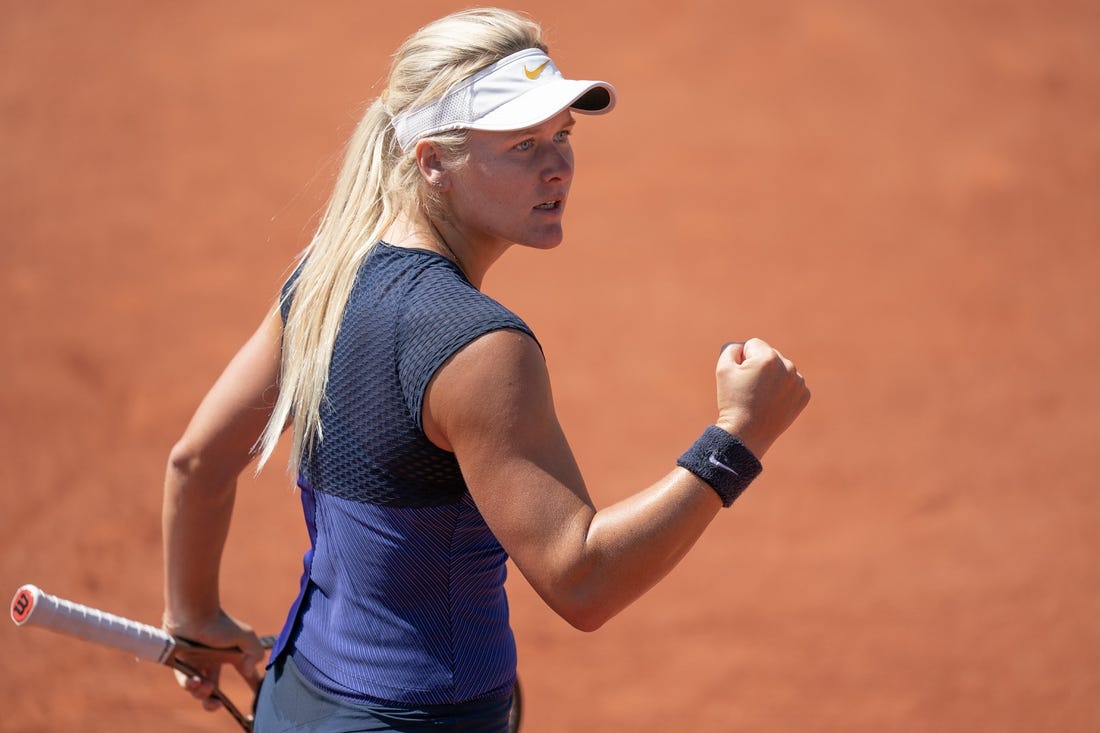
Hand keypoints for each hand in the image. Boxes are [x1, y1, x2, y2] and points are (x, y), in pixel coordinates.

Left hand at [163, 609, 265, 711]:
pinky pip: (184, 682)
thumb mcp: (246, 637)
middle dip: (214, 703)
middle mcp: (214, 662)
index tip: (258, 695)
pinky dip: (190, 686)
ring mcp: (197, 664)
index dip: (253, 685)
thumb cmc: (221, 623)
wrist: (195, 614)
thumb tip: (249, 671)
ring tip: (205, 686)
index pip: (246, 674)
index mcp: (232, 656)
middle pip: (215, 689)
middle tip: (217, 704)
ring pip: (198, 689)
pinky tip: (194, 681)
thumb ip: (256, 653)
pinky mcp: (180, 665)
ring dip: (203, 694)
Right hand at [714, 338, 809, 457]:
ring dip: (772, 377)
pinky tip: (772, 402)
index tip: (740, 377)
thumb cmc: (732, 401)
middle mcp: (788, 366)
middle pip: (769, 356)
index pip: (753, 345)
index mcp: (768, 357)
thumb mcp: (723, 369)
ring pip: (781, 369)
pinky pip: (791, 384)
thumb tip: (741, 346)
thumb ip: (731, 349)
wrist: (747, 434)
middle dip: (759, 367)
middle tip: (749, 389)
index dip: (742, 359)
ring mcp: (798, 382)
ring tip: (760, 396)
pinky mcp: (804, 396)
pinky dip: (782, 390)